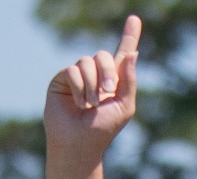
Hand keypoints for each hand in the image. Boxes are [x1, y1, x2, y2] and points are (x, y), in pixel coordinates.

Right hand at [43, 16, 142, 152]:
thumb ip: (129, 80)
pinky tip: (80, 104)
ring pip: (86, 62)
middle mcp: (96, 75)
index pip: (122, 53)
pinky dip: (79, 87)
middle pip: (102, 55)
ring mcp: (78, 76)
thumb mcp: (124, 105)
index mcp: (115, 81)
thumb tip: (132, 53)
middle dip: (106, 71)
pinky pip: (71, 70)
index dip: (129, 36)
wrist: (79, 142)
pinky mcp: (62, 80)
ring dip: (91, 84)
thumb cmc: (103, 128)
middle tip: (108, 91)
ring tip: (91, 105)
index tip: (134, 19)